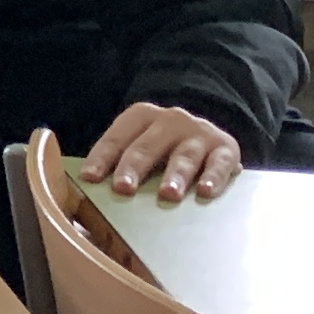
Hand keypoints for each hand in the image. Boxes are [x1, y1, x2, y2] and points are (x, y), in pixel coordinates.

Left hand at [82, 101, 242, 203]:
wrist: (210, 135)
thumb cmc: (163, 149)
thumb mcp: (141, 146)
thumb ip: (119, 164)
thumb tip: (88, 197)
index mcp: (142, 116)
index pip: (117, 137)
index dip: (101, 158)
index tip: (89, 178)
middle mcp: (171, 119)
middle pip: (147, 145)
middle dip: (134, 167)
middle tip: (123, 189)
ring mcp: (200, 132)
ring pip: (184, 155)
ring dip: (175, 175)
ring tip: (167, 195)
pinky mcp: (226, 148)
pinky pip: (220, 163)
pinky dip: (214, 178)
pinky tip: (206, 192)